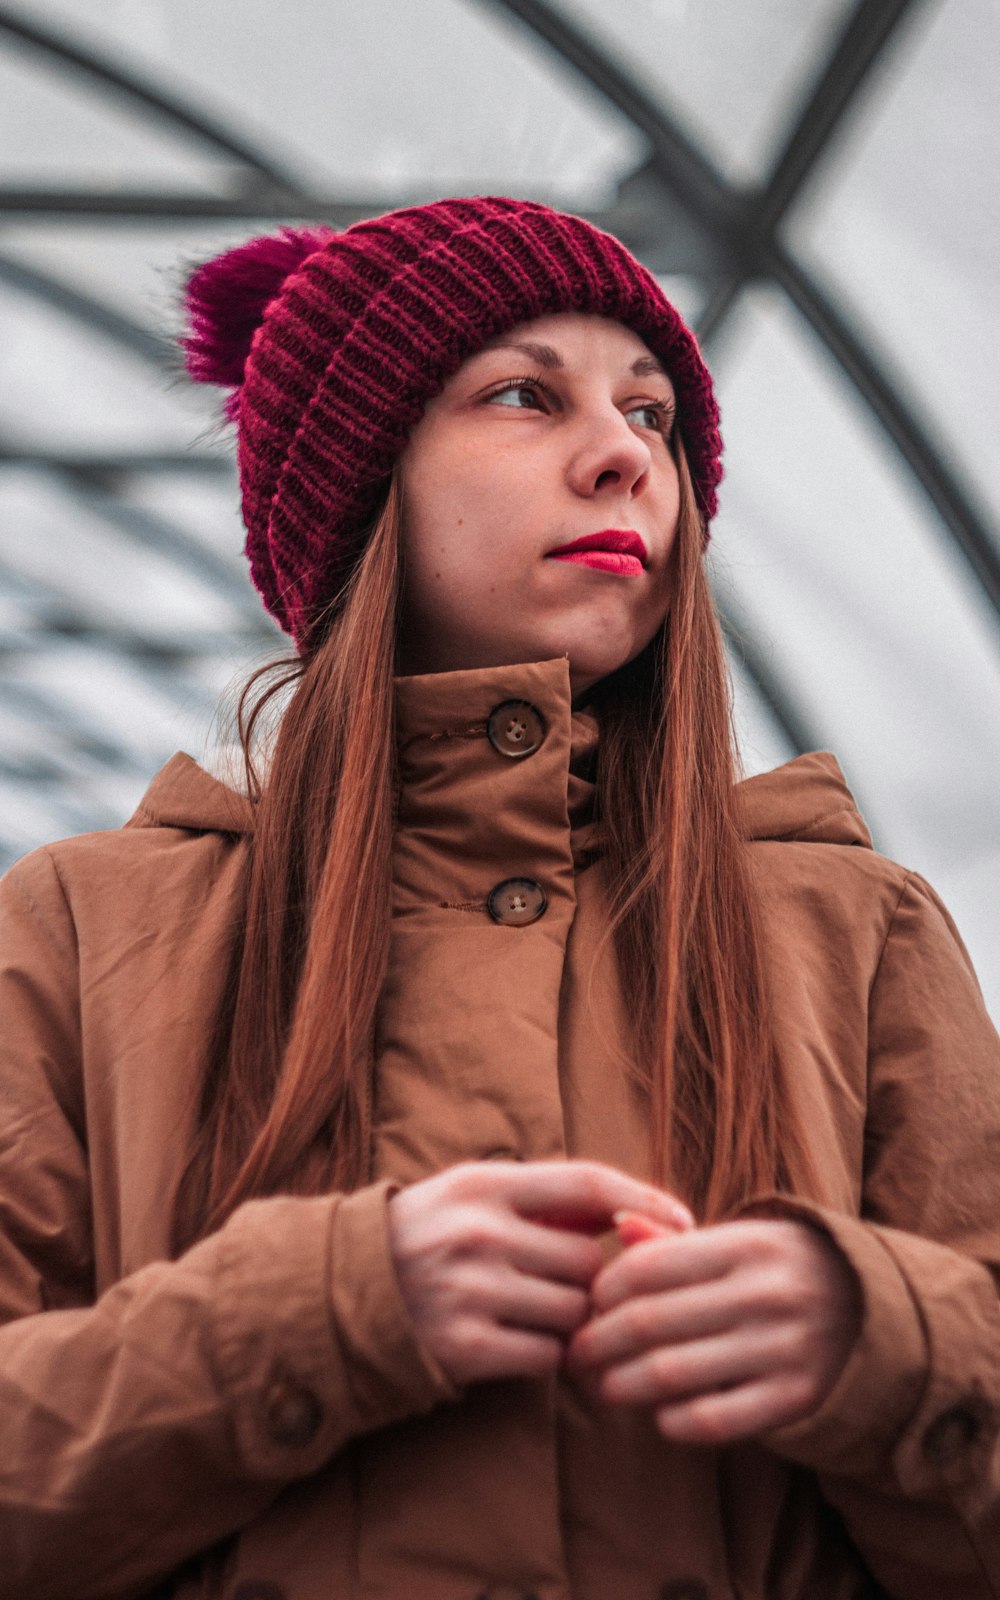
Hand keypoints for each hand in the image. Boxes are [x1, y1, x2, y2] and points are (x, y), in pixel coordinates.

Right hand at [387, 1160, 692, 1387]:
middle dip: (586, 1277)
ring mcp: (470, 1291)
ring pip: (572, 1313)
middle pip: (586, 1261)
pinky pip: (546, 1357)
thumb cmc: (431, 1235)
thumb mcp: (478, 1195)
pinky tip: (513, 1340)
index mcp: (484, 1184)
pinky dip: (543, 1355)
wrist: (344, 1294)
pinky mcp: (464, 1348)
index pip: (587, 1182)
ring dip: (568, 1320)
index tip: (684, 1221)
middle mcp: (478, 1233)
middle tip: (559, 1282)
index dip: (643, 1199)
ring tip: (529, 1310)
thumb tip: (638, 1215)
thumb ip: (549, 1199)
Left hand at [566, 1217, 861, 1443]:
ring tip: (604, 1387)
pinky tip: (657, 1415)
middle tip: (575, 1355)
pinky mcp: (796, 1399)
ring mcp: (783, 1348)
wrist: (877, 1312)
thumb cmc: (783, 1270)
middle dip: (598, 1343)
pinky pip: (714, 1420)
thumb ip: (677, 1242)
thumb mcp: (742, 1241)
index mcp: (746, 1244)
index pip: (648, 1267)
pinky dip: (673, 1422)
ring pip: (672, 1374)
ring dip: (622, 1385)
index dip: (603, 1290)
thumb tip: (616, 1227)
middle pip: (650, 1322)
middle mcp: (764, 1293)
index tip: (586, 1306)